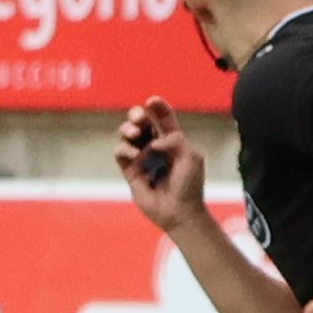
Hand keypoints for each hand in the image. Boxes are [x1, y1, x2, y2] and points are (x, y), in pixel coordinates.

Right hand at [112, 97, 206, 226]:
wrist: (180, 211)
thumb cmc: (189, 185)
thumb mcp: (191, 157)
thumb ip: (175, 140)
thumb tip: (152, 141)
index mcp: (173, 140)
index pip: (163, 118)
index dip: (158, 107)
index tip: (152, 100)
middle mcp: (155, 146)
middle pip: (140, 122)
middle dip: (136, 115)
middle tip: (140, 117)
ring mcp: (141, 157)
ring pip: (127, 134)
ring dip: (128, 128)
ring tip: (135, 133)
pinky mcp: (130, 170)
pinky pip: (120, 152)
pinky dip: (125, 149)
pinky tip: (136, 155)